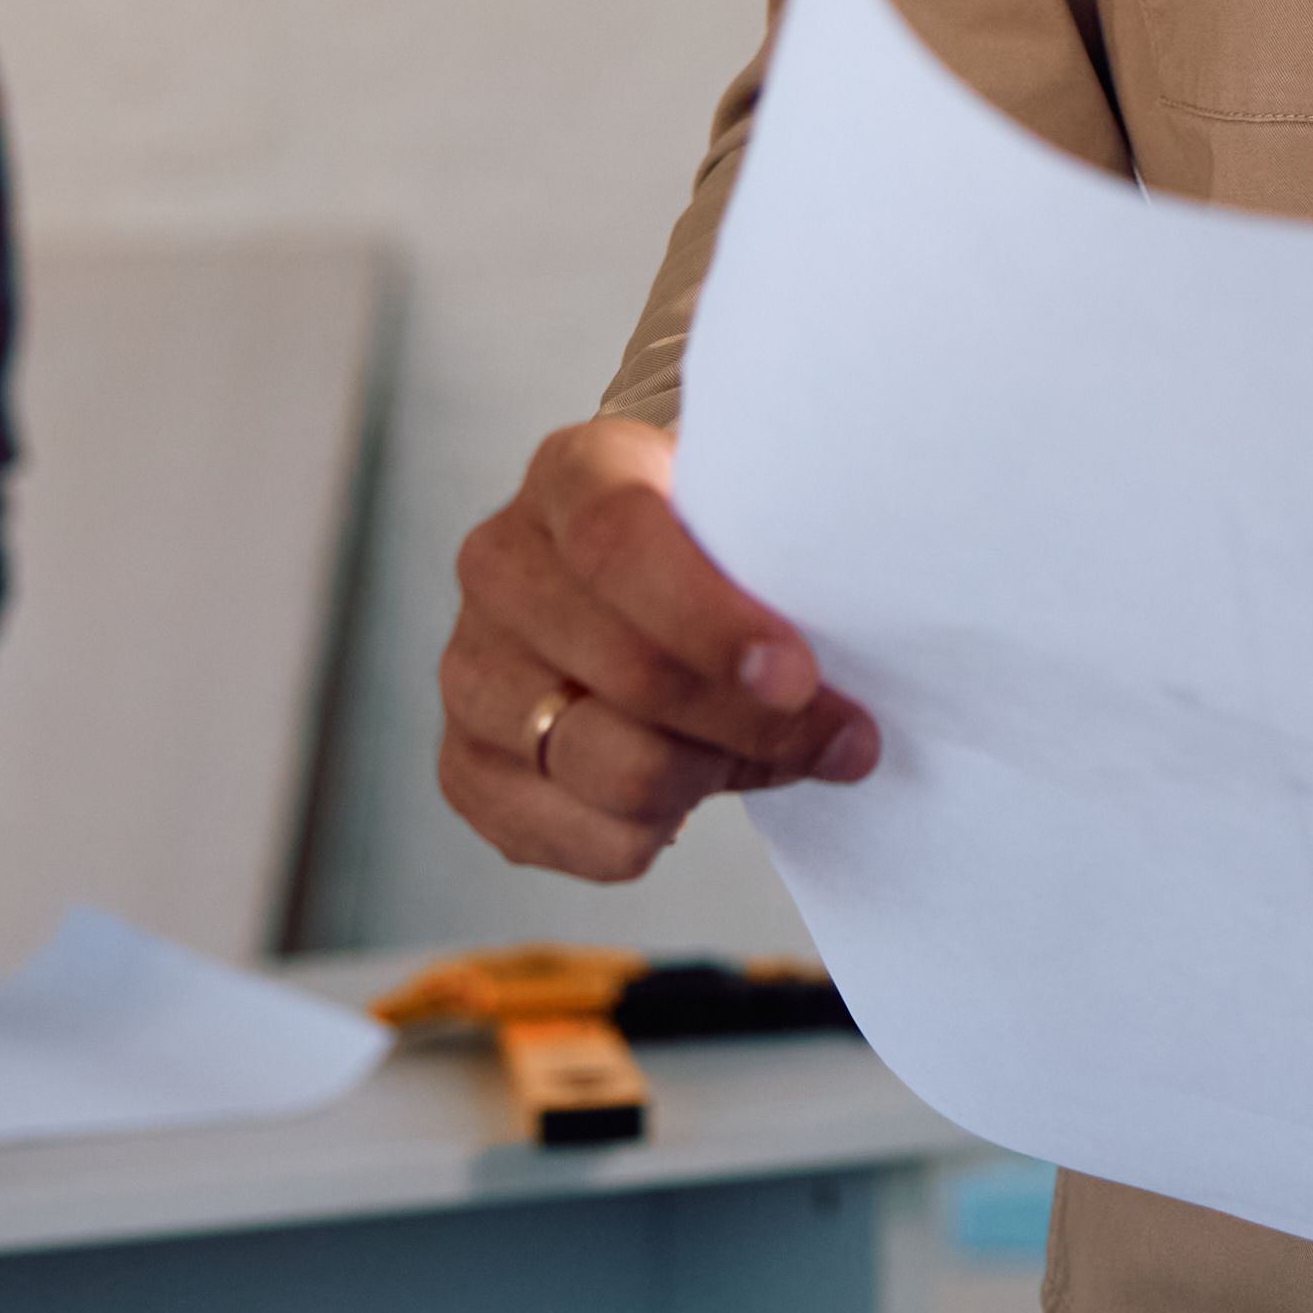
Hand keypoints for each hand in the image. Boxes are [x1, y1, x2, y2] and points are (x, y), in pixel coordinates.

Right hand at [439, 415, 878, 882]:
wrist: (630, 585)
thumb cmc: (709, 550)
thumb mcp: (743, 524)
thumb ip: (784, 582)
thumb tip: (846, 719)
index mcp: (571, 474)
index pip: (620, 543)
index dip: (711, 622)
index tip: (798, 675)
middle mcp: (499, 565)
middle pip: (627, 671)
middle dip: (752, 721)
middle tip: (844, 738)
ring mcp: (469, 670)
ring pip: (605, 765)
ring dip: (709, 777)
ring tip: (761, 756)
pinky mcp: (466, 766)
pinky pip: (580, 837)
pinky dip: (656, 831)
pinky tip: (689, 788)